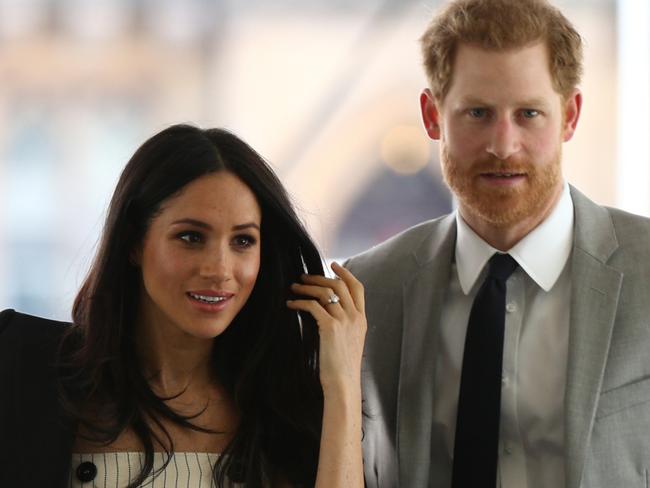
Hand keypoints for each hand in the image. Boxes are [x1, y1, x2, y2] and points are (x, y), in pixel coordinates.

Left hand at [286, 262, 366, 392]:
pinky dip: (300, 302)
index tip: (334, 265)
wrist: (343, 384)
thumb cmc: (343, 369)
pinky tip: (290, 304)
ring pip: (325, 292)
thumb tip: (329, 316)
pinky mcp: (330, 327)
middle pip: (339, 285)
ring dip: (307, 287)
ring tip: (294, 287)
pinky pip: (312, 306)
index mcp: (362, 319)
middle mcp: (355, 317)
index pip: (357, 288)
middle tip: (304, 275)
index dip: (346, 274)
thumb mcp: (350, 343)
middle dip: (320, 276)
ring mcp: (344, 321)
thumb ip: (345, 327)